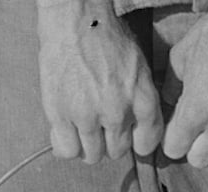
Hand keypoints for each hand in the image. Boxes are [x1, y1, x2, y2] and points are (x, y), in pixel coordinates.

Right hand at [36, 0, 163, 162]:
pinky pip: (67, 149)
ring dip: (88, 145)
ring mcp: (87, 115)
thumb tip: (139, 130)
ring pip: (92, 155)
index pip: (147, 143)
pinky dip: (67, 146)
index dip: (137, 142)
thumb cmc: (107, 38)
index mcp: (142, 99)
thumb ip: (142, 101)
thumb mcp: (139, 68)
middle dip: (110, 141)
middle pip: (117, 152)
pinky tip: (67, 131)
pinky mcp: (60, 114)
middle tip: (101, 124)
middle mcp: (117, 112)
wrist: (76, 19)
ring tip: (83, 127)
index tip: (130, 137)